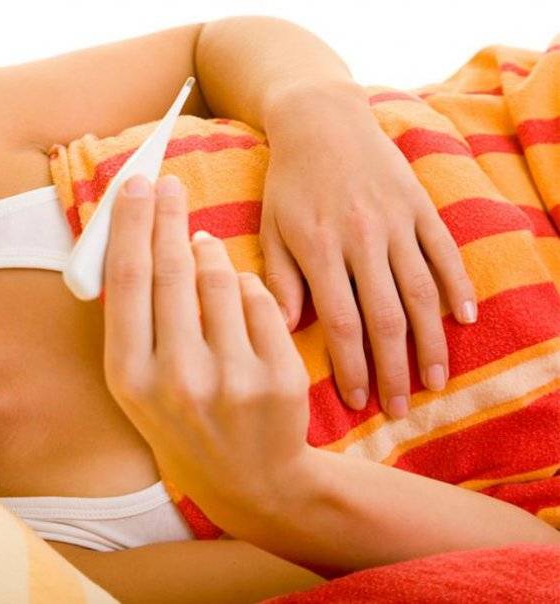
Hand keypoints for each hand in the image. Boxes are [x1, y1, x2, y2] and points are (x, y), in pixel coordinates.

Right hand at [102, 173, 311, 511]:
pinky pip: (261, 301)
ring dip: (210, 251)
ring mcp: (232, 380)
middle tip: (168, 182)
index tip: (135, 183)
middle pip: (172, 270)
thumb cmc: (184, 420)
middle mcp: (178, 379)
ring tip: (203, 243)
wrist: (251, 482)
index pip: (128, 280)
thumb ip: (133, 322)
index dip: (131, 224)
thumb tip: (141, 240)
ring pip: (221, 279)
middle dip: (167, 216)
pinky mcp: (279, 378)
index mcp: (130, 377)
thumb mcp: (140, 385)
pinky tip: (238, 293)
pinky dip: (248, 287)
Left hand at [259, 84, 477, 417]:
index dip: (352, 367)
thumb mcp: (270, 228)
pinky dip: (458, 286)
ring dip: (431, 342)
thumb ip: (279, 279)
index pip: (341, 323)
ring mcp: (395, 221)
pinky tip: (465, 320)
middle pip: (386, 318)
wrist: (320, 120)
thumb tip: (287, 329)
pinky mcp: (418, 205)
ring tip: (437, 381)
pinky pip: (444, 252)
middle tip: (402, 409)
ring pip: (421, 292)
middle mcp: (362, 239)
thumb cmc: (287, 182)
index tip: (358, 402)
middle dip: (395, 370)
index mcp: (320, 250)